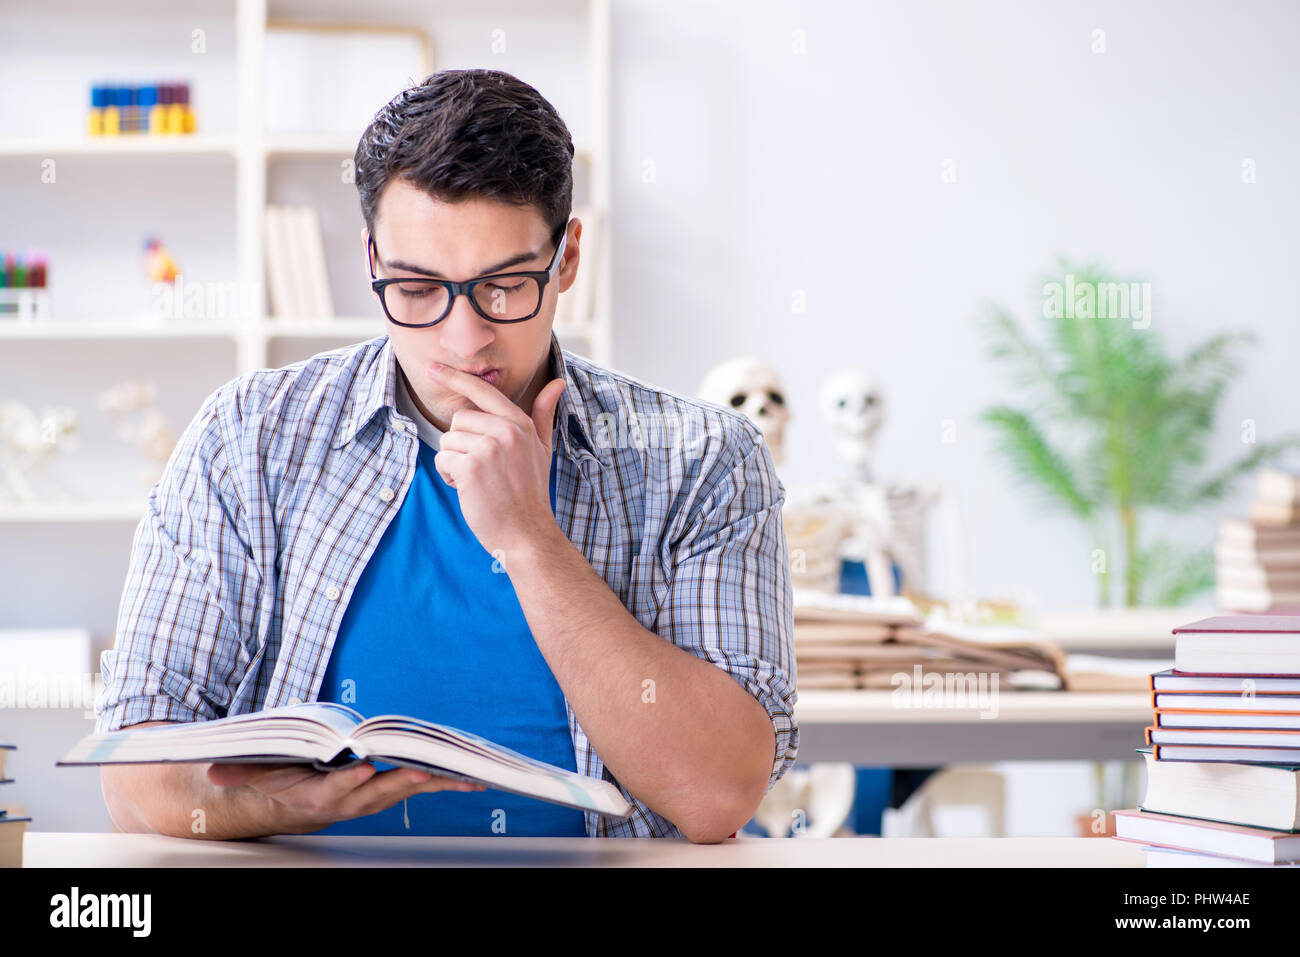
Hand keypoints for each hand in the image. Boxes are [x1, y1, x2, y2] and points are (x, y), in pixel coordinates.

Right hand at [207, 761, 485, 833]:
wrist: (293, 800)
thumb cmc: (276, 778)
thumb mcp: (252, 772)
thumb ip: (239, 769)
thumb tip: (214, 768)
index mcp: (316, 796)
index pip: (334, 791)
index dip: (349, 780)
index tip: (363, 766)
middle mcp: (349, 801)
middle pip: (381, 791)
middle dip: (406, 778)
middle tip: (428, 766)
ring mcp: (372, 797)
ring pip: (406, 789)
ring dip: (436, 782)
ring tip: (466, 776)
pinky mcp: (388, 788)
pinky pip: (419, 784)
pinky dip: (444, 780)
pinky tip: (470, 777)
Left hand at [427, 361, 566, 563]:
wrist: (527, 532)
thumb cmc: (531, 492)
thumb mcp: (541, 448)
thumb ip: (543, 414)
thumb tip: (557, 383)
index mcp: (519, 423)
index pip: (483, 392)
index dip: (456, 378)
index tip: (432, 368)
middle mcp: (506, 431)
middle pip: (459, 420)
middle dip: (461, 444)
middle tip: (482, 469)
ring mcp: (488, 448)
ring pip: (448, 440)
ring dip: (454, 462)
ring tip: (477, 481)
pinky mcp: (471, 468)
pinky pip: (443, 459)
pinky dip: (449, 476)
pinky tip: (469, 490)